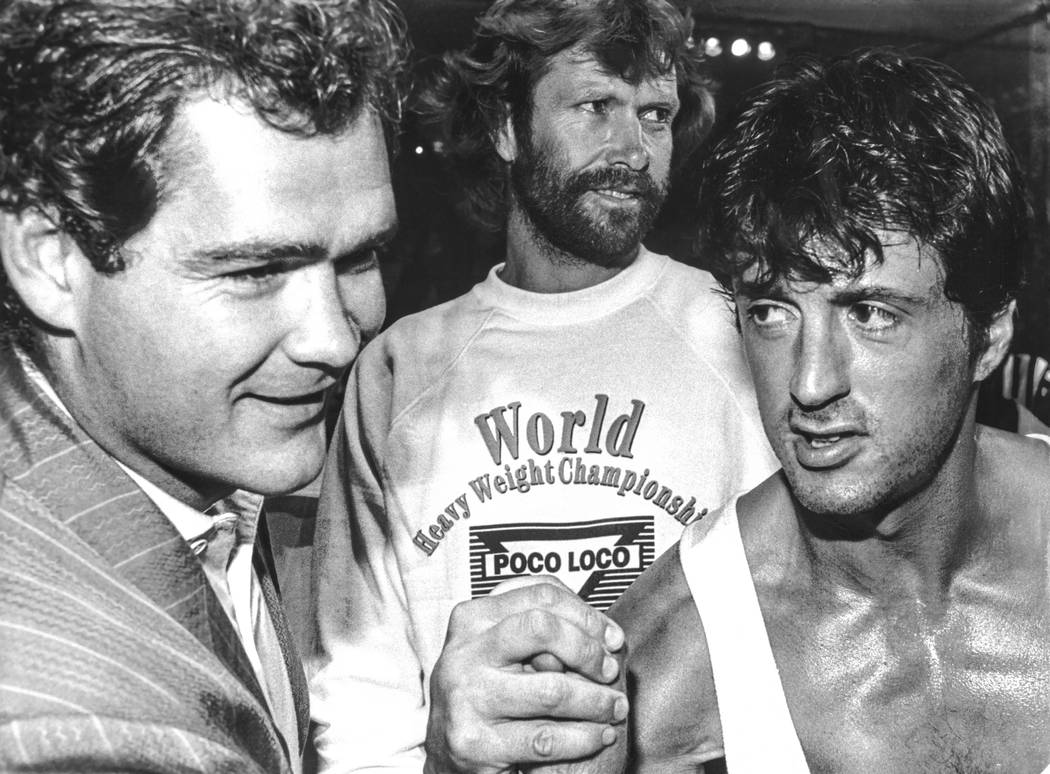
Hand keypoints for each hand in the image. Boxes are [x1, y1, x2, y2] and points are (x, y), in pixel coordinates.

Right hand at [424, 576, 627, 773]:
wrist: (447, 748)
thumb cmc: (490, 688)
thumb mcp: (506, 647)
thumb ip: (548, 628)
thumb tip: (609, 634)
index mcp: (474, 617)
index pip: (541, 595)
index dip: (586, 614)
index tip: (611, 638)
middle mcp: (465, 652)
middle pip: (542, 629)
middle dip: (588, 650)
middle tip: (610, 671)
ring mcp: (467, 697)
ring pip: (551, 690)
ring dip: (596, 701)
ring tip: (615, 707)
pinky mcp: (475, 741)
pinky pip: (546, 738)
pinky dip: (584, 738)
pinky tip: (598, 736)